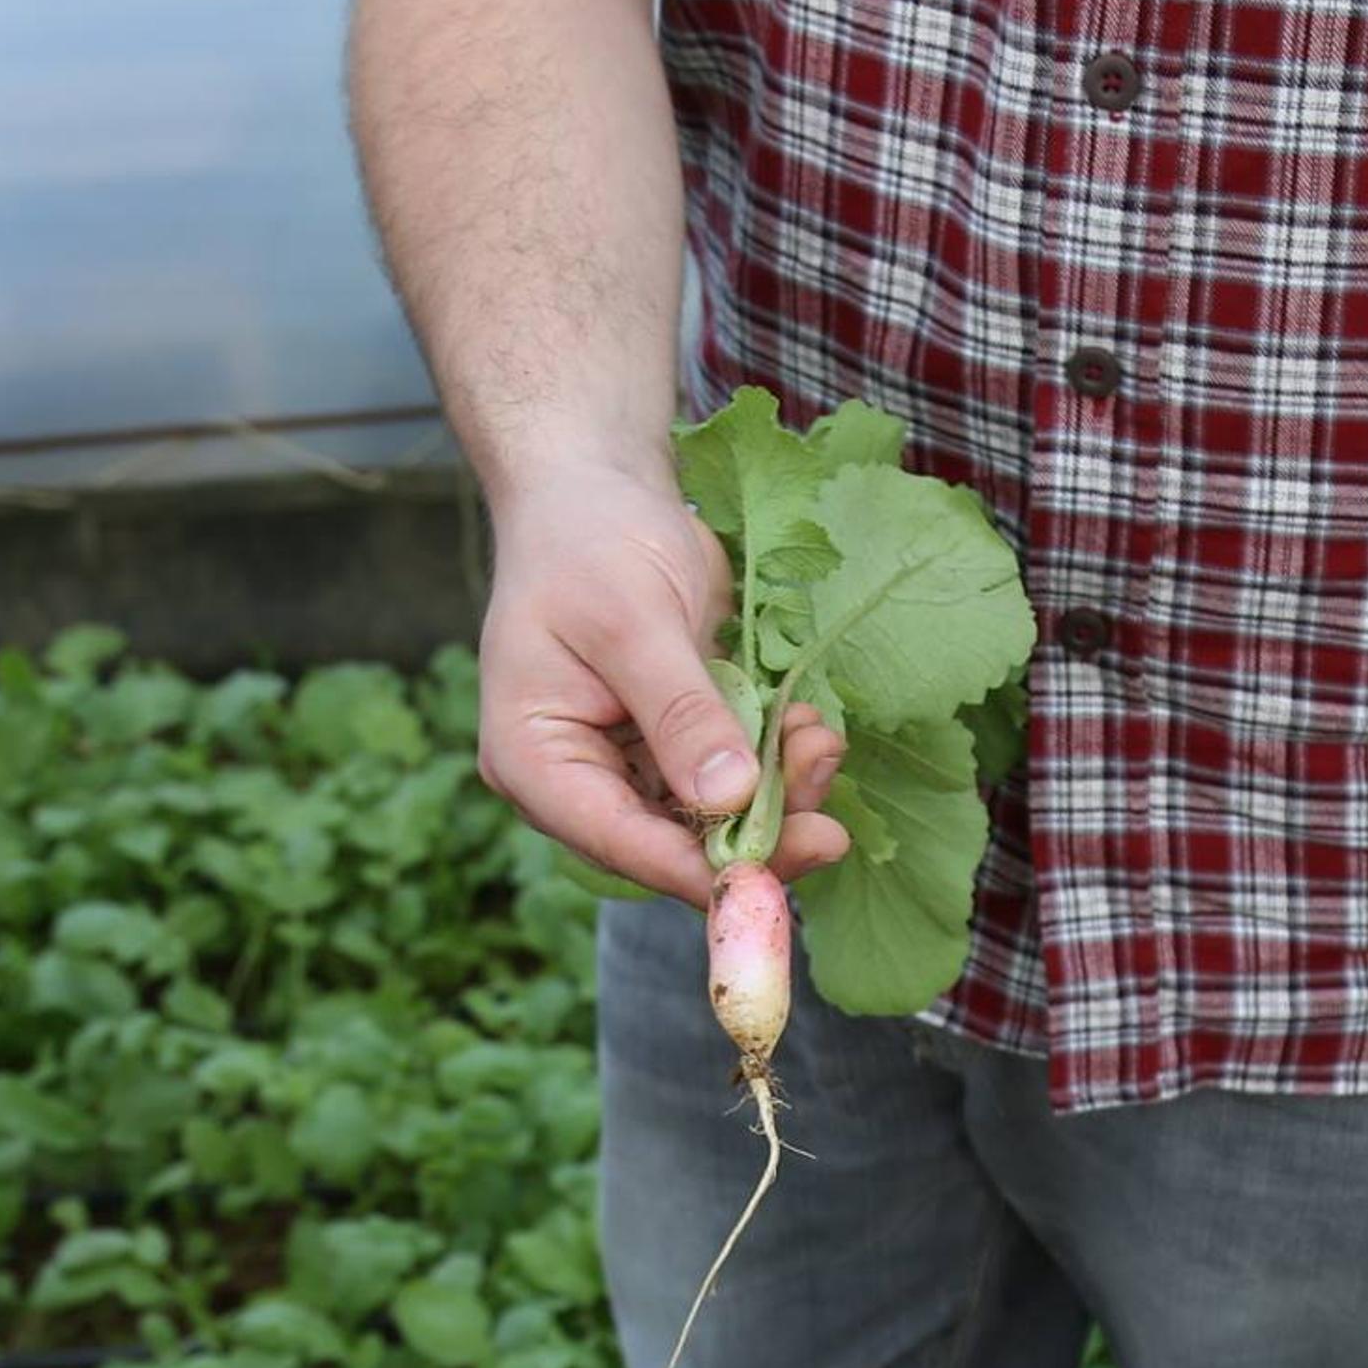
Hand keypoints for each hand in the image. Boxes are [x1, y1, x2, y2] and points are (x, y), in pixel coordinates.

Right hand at [476, 462, 850, 902]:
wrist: (599, 488)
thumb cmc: (589, 540)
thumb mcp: (633, 620)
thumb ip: (679, 711)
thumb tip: (727, 799)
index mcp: (535, 760)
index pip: (618, 841)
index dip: (695, 869)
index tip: (769, 878)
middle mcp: (580, 780)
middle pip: (673, 845)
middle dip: (756, 838)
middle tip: (831, 833)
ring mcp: (633, 766)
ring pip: (715, 819)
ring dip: (779, 796)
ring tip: (820, 745)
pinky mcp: (679, 746)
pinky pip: (736, 778)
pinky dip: (777, 762)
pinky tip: (809, 730)